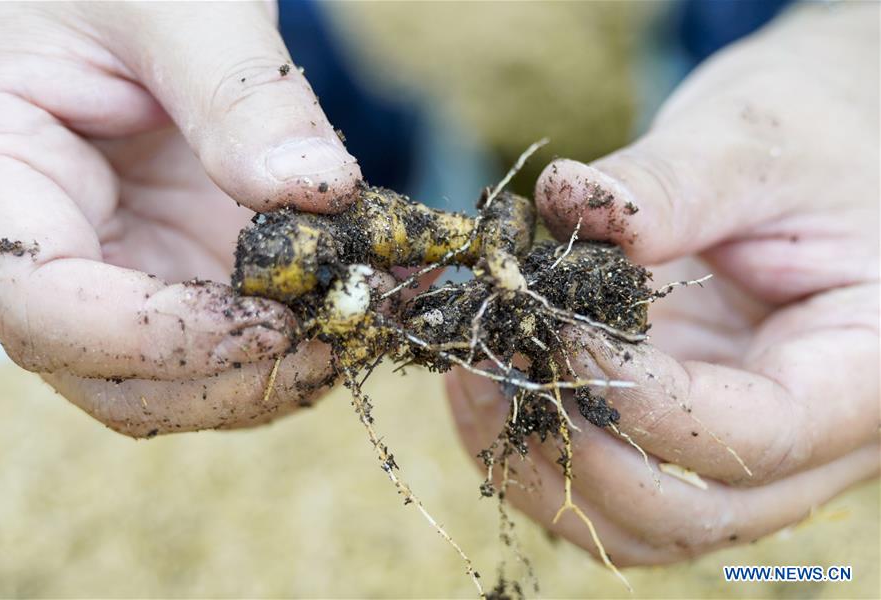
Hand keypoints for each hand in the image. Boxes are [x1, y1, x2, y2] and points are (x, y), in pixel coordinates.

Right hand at [0, 2, 360, 436]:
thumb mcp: (172, 3)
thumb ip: (238, 93)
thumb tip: (317, 192)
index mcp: (0, 180)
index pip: (45, 308)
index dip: (158, 339)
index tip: (273, 324)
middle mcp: (57, 249)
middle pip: (114, 376)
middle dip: (230, 380)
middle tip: (340, 339)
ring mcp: (126, 268)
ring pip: (180, 380)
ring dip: (276, 373)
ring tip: (365, 320)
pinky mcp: (185, 268)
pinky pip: (233, 339)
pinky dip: (299, 339)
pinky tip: (362, 300)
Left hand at [448, 3, 878, 564]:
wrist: (818, 152)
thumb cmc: (814, 140)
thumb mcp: (759, 141)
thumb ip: (673, 180)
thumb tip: (567, 199)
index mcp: (860, 373)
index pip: (756, 434)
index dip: (642, 397)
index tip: (557, 325)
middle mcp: (804, 439)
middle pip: (687, 514)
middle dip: (574, 451)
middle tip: (495, 361)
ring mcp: (729, 442)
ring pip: (633, 523)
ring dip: (537, 469)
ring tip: (470, 377)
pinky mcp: (672, 426)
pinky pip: (603, 482)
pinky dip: (532, 451)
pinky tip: (482, 379)